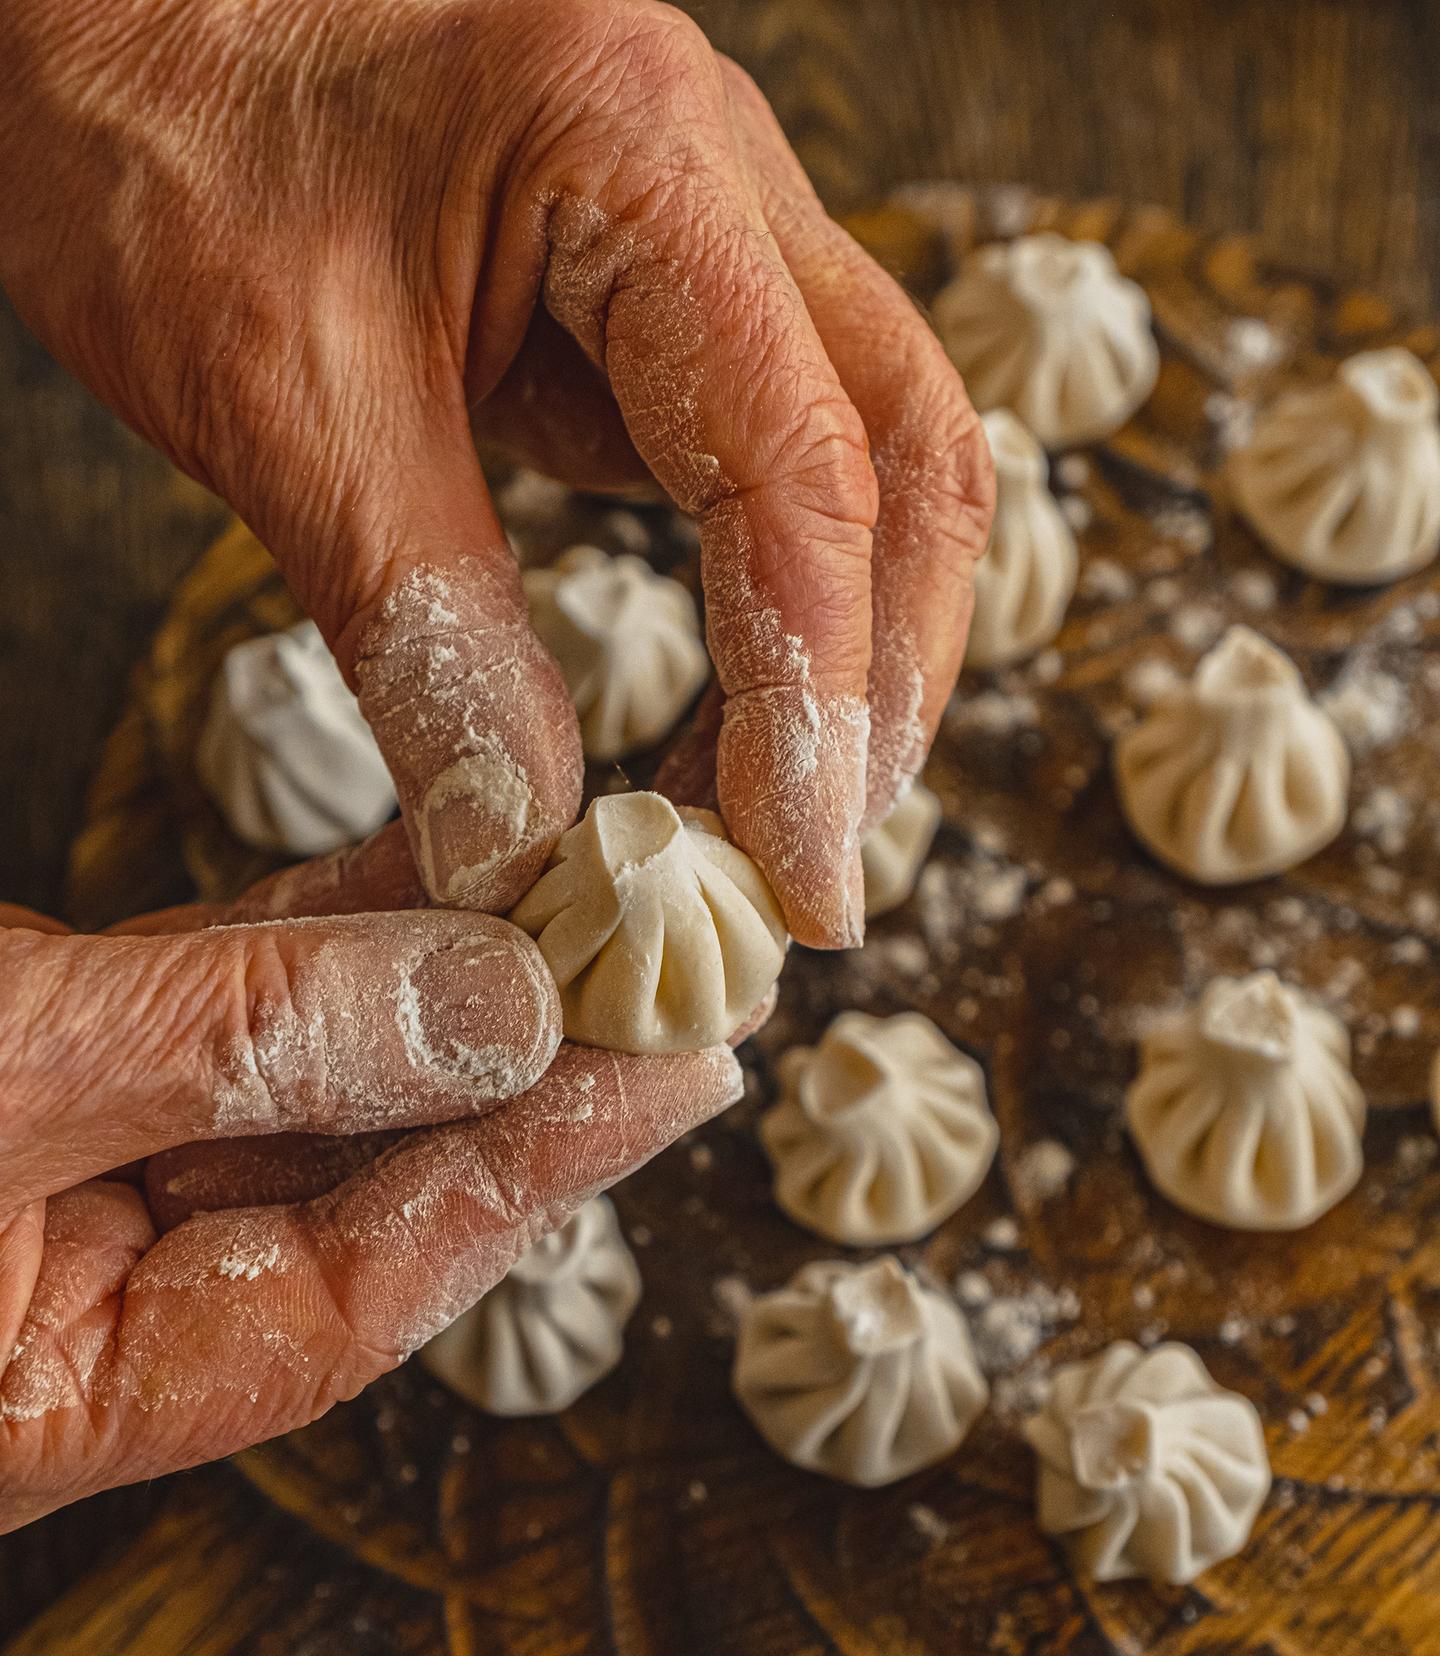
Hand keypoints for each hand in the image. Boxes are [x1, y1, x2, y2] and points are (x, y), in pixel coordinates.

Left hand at [0, 0, 991, 946]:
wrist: (90, 17)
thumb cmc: (156, 141)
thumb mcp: (283, 403)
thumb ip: (426, 630)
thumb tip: (522, 840)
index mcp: (639, 155)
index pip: (802, 470)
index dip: (816, 696)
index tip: (794, 866)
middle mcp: (715, 173)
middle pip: (909, 454)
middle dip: (888, 678)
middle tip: (822, 862)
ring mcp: (700, 228)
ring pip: (866, 457)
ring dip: (850, 648)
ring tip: (782, 815)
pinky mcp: (652, 293)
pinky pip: (766, 458)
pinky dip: (768, 605)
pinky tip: (727, 714)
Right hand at [0, 829, 741, 1531]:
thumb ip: (230, 1052)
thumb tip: (485, 1013)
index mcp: (54, 1401)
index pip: (370, 1295)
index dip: (536, 1174)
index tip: (676, 1071)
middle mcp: (81, 1301)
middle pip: (356, 1189)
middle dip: (517, 1068)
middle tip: (669, 967)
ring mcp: (66, 1172)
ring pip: (302, 1077)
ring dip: (438, 978)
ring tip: (585, 895)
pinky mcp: (43, 1054)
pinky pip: (217, 994)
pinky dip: (324, 923)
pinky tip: (435, 863)